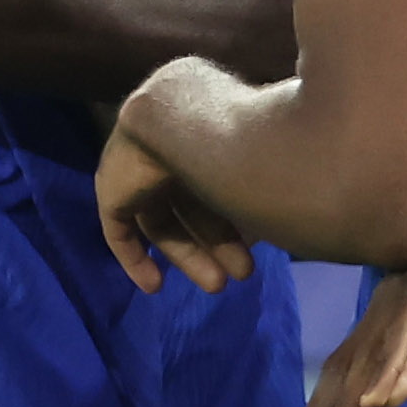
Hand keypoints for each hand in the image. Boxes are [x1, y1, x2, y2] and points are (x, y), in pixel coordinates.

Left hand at [93, 117, 251, 296]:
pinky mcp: (111, 184)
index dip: (237, 212)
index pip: (217, 174)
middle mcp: (169, 140)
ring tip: (220, 285)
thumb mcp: (260, 160)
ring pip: (163, 218)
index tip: (259, 237)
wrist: (181, 119)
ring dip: (191, 255)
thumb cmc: (237, 136)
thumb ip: (266, 177)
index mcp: (203, 121)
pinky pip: (120, 228)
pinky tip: (156, 286)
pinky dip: (135, 258)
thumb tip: (294, 198)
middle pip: (191, 203)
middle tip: (245, 272)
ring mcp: (136, 160)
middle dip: (219, 242)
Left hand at [294, 204, 406, 406]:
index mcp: (385, 323)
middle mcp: (382, 311)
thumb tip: (378, 403)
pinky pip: (402, 335)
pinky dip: (385, 369)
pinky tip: (371, 399)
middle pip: (346, 370)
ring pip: (367, 359)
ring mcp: (401, 298)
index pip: (348, 373)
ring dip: (348, 403)